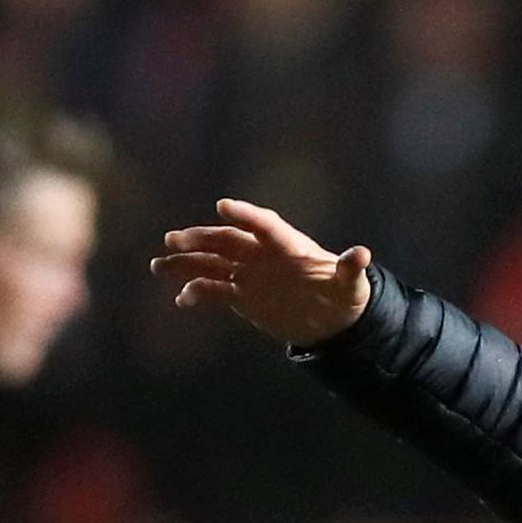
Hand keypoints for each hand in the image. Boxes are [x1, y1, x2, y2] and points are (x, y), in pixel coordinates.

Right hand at [150, 200, 371, 347]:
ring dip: (186, 263)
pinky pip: (215, 292)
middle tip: (173, 238)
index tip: (222, 206)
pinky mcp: (242, 295)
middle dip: (200, 239)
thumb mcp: (351, 283)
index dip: (244, 214)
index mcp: (286, 244)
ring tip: (159, 265)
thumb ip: (352, 268)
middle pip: (226, 240)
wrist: (330, 316)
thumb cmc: (343, 292)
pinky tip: (180, 300)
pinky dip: (198, 294)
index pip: (262, 224)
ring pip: (212, 264)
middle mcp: (262, 255)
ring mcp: (249, 274)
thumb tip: (363, 256)